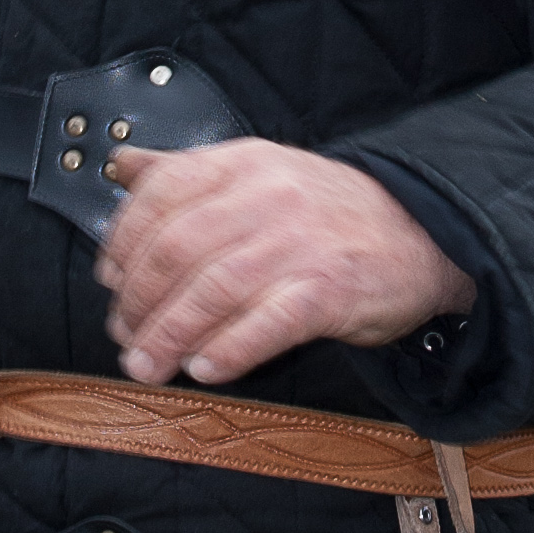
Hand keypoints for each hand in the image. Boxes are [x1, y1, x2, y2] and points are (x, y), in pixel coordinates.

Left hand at [93, 140, 474, 386]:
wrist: (423, 232)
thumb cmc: (330, 212)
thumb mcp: (259, 172)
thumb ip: (187, 172)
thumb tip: (123, 167)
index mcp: (243, 163)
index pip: (162, 193)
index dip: (124, 243)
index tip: (110, 281)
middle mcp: (268, 196)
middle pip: (178, 249)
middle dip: (139, 301)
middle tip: (125, 336)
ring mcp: (300, 243)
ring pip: (214, 290)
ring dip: (170, 335)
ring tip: (149, 365)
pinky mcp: (331, 290)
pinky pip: (268, 323)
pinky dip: (229, 350)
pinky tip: (205, 369)